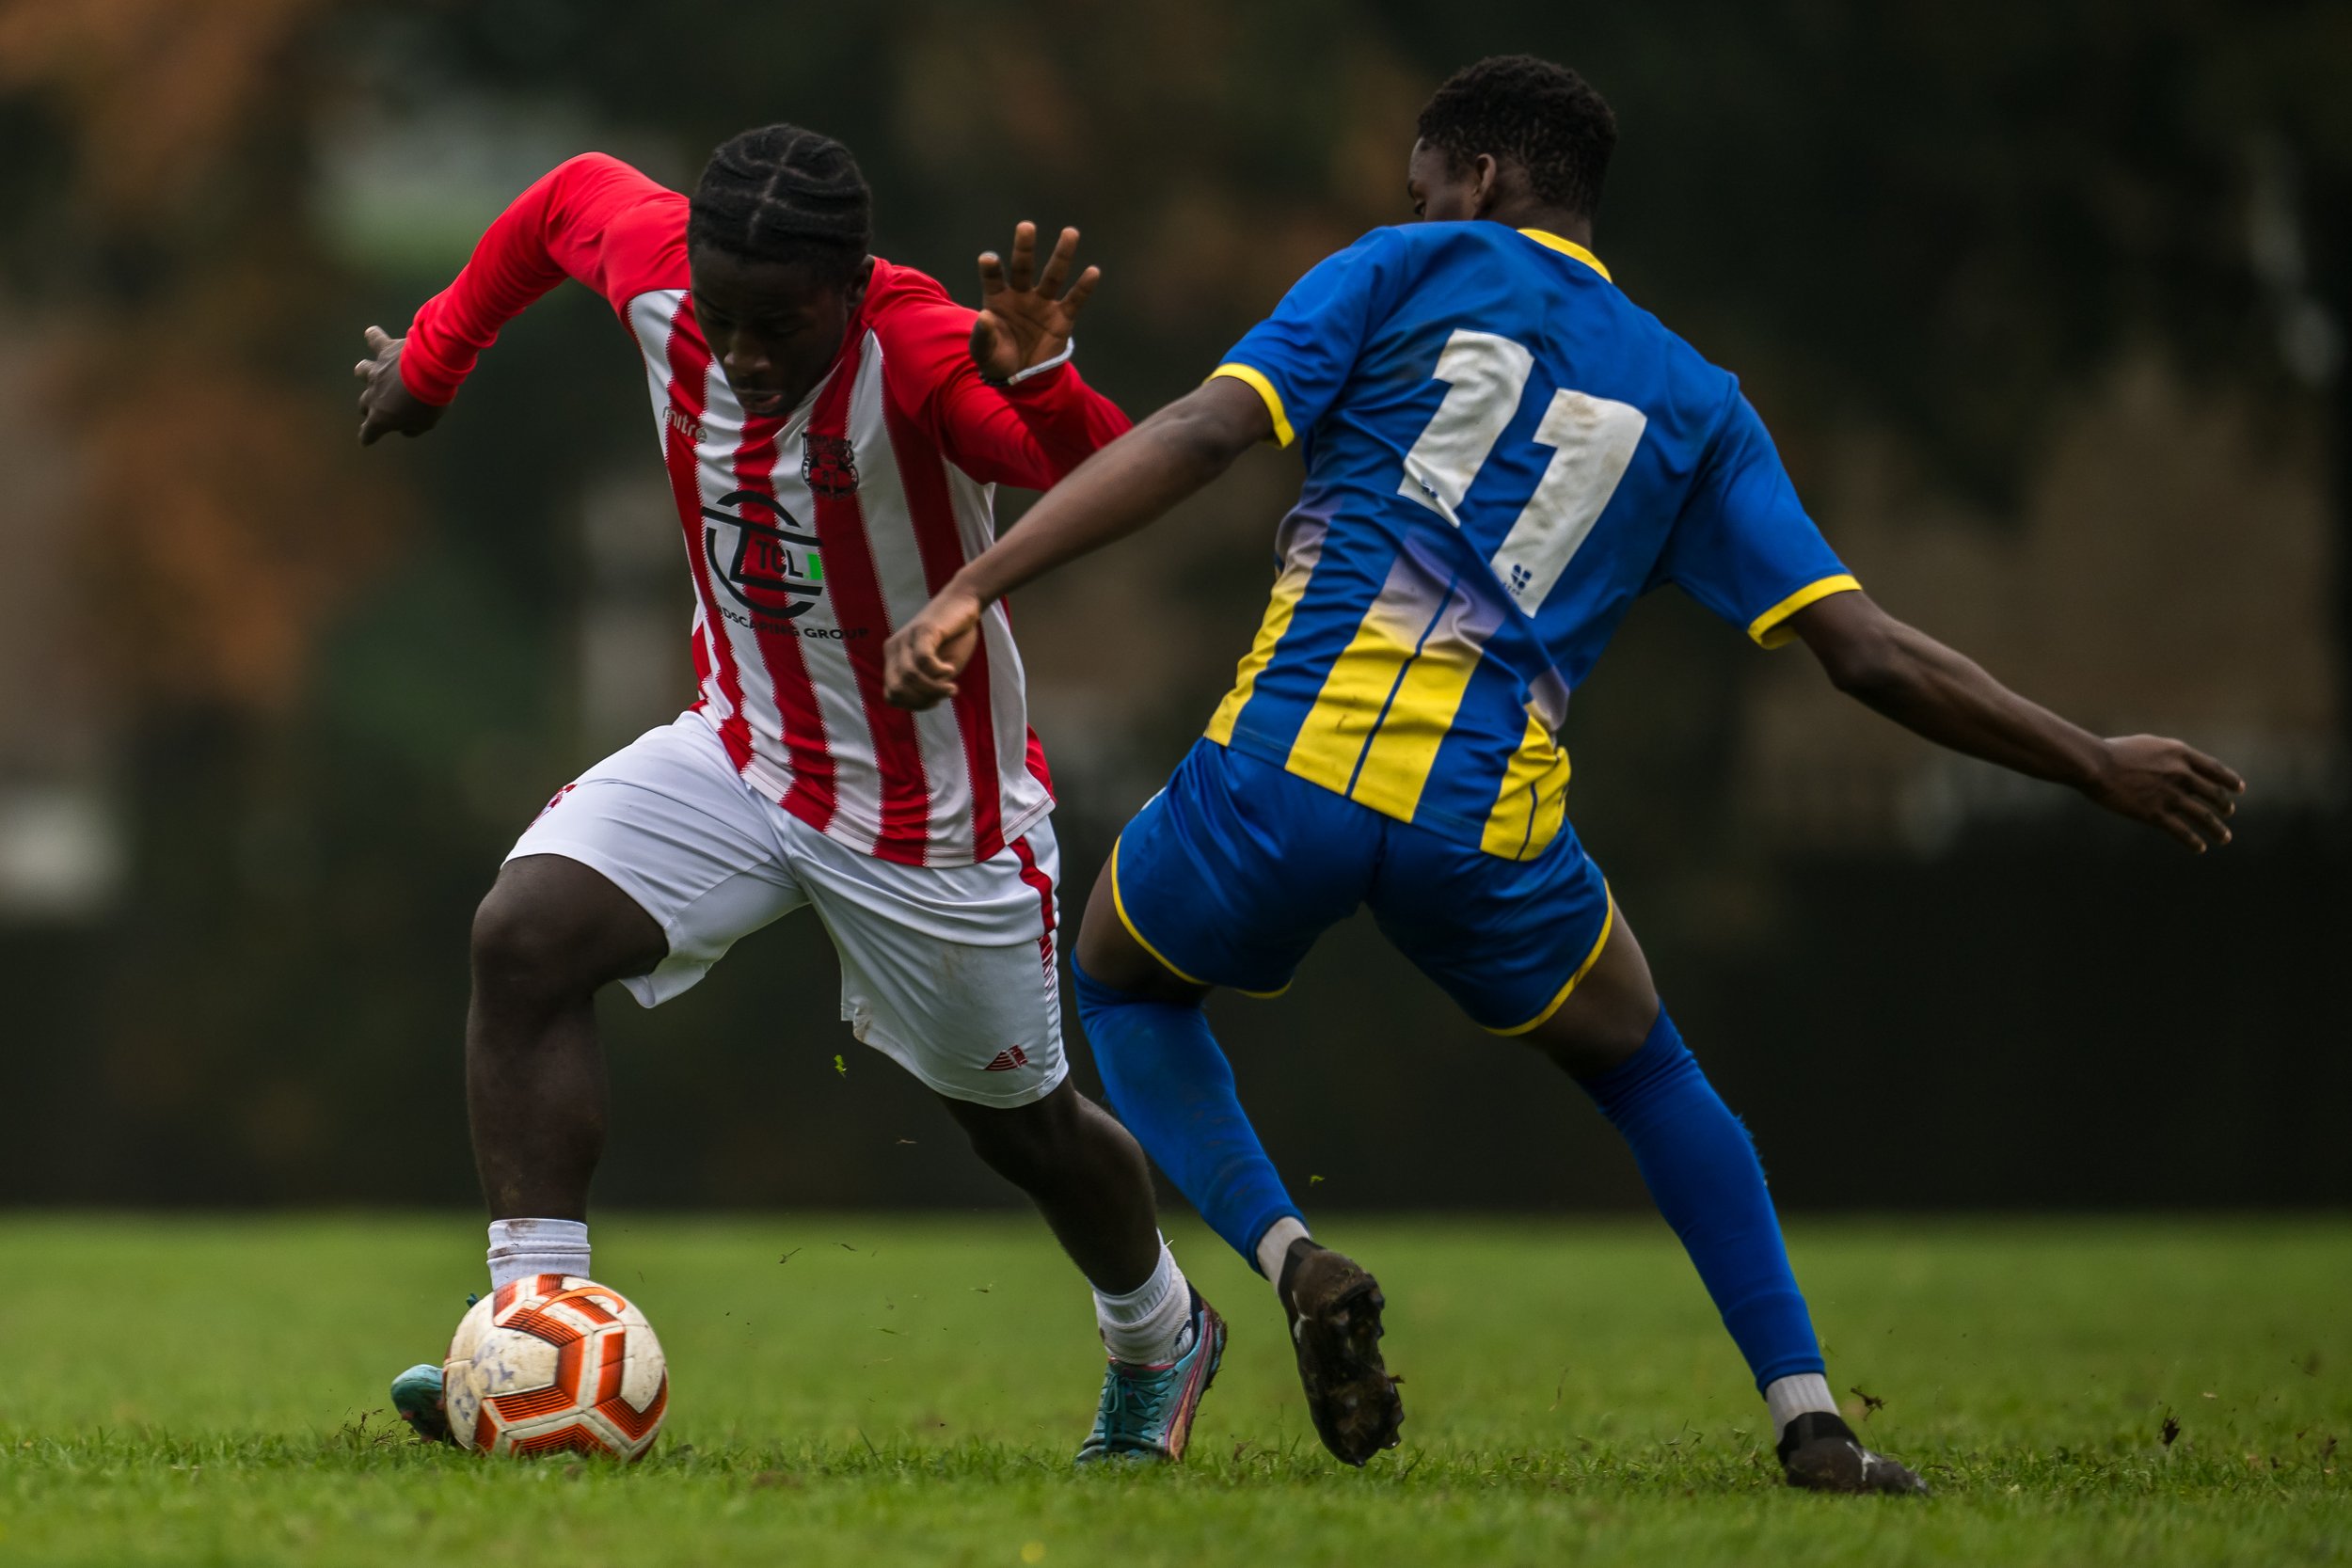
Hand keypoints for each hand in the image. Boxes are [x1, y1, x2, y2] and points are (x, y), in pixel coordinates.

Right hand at [354, 326, 444, 444]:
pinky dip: (374, 336)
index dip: (368, 437)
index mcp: (381, 417)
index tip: (367, 440)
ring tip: (366, 370)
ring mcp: (377, 370)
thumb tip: (406, 429)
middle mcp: (373, 393)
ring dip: (364, 372)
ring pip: (362, 371)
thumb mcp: (426, 424)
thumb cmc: (429, 402)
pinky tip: (372, 334)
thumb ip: (413, 428)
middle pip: (364, 402)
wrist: (432, 371)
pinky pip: (375, 339)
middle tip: (381, 405)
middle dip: (370, 406)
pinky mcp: (386, 350)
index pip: (368, 432)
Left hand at [883, 585, 984, 709]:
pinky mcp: (922, 630)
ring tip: (952, 687)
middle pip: (896, 690)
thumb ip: (929, 684)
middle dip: (921, 701)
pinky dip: (938, 672)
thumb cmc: (954, 637)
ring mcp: (906, 638)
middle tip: (944, 695)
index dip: (912, 705)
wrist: (964, 602)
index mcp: (893, 659)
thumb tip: (926, 700)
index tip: (935, 701)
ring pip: (910, 677)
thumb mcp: (940, 668)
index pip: (891, 695)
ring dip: (934, 689)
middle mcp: (893, 648)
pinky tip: (950, 668)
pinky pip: (923, 661)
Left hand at [969, 222, 1099, 382]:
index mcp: (997, 299)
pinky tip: (1093, 271)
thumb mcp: (984, 352)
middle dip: (1025, 248)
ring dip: (1062, 255)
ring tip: (1070, 232)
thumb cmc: (997, 359)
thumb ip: (982, 336)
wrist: (1022, 377)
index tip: (989, 259)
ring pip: (1053, 276)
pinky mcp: (1062, 317)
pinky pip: (1074, 300)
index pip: (993, 278)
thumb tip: (985, 316)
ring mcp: (1043, 304)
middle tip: (1026, 226)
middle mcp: (1020, 294)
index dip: (991, 268)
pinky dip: (1084, 287)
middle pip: (1023, 267)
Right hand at [2085, 735, 2244, 850]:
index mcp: (2180, 754)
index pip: (2215, 770)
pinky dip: (2193, 841)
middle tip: (2227, 813)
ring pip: (2204, 817)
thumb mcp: (2148, 745)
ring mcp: (2170, 795)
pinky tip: (2199, 848)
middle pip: (2214, 794)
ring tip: (2224, 838)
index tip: (2238, 789)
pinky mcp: (2155, 814)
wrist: (2096, 765)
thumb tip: (2176, 767)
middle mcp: (2181, 774)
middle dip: (2224, 806)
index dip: (2230, 781)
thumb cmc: (2115, 753)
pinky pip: (2181, 832)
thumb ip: (2167, 757)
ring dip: (2217, 829)